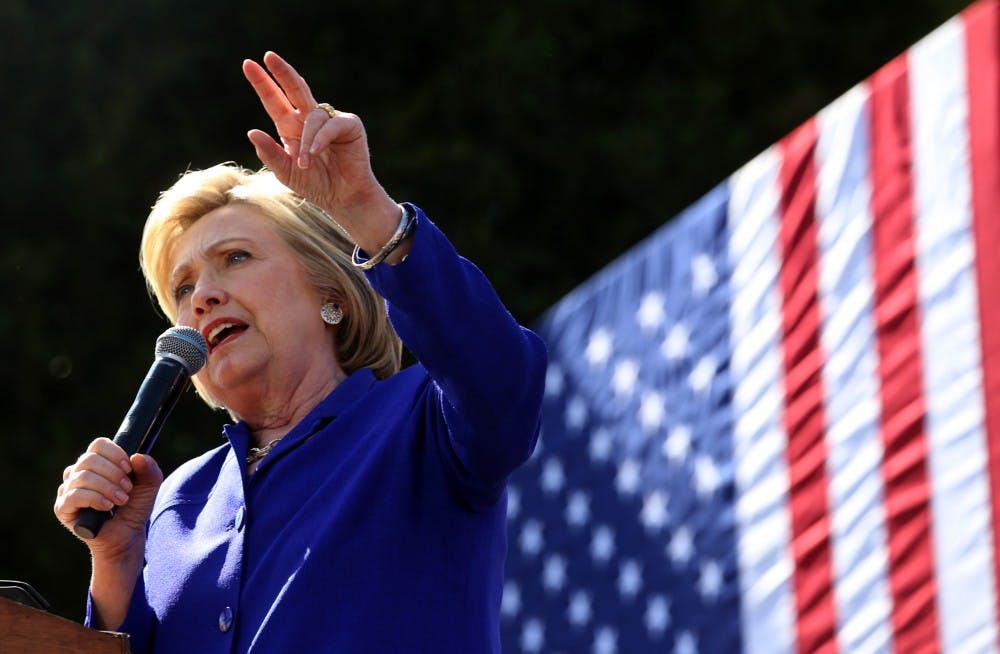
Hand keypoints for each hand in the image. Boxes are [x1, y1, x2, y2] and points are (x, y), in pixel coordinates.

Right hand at [54, 438, 162, 560]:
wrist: (127, 536)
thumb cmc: (134, 507)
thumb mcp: (149, 486)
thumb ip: (149, 469)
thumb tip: (137, 457)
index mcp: (97, 463)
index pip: (99, 445)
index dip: (115, 454)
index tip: (129, 469)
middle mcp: (78, 473)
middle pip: (90, 459)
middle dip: (114, 473)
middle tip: (127, 489)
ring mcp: (68, 489)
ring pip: (82, 476)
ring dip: (107, 487)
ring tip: (121, 500)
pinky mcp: (63, 508)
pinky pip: (73, 495)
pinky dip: (94, 498)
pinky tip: (107, 506)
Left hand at [242, 52, 400, 253]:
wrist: (342, 198)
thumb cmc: (315, 185)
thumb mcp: (286, 172)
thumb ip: (269, 153)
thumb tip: (251, 131)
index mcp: (291, 127)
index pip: (274, 100)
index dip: (263, 83)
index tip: (248, 64)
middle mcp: (310, 119)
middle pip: (295, 88)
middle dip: (282, 73)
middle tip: (269, 57)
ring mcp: (331, 120)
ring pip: (312, 117)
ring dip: (306, 141)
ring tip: (305, 163)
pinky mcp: (350, 125)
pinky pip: (331, 124)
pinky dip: (320, 138)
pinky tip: (315, 153)